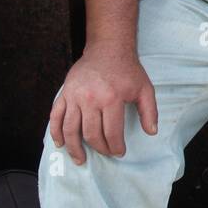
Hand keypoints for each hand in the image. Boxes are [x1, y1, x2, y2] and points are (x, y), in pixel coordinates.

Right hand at [48, 43, 157, 165]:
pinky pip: (55, 116)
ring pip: (71, 129)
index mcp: (111, 98)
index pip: (111, 132)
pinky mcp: (65, 93)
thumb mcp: (145, 88)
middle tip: (105, 153)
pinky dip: (56, 132)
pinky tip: (60, 143)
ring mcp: (75, 96)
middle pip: (91, 133)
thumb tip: (151, 132)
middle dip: (99, 148)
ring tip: (80, 159)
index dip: (115, 146)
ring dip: (74, 148)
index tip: (119, 152)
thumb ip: (149, 111)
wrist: (108, 48)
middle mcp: (90, 99)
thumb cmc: (127, 70)